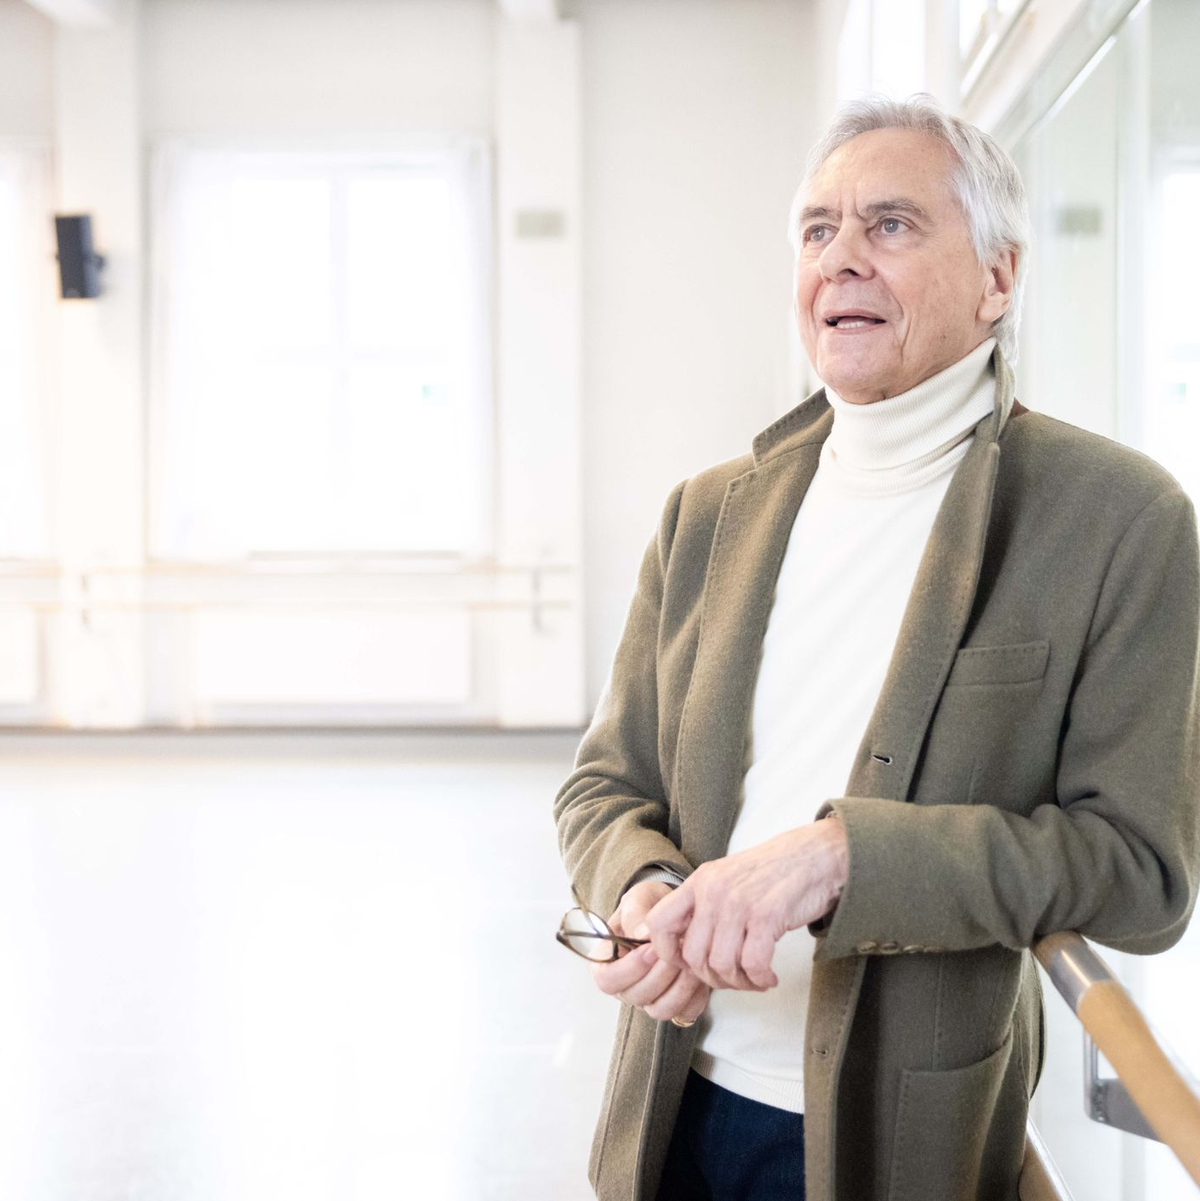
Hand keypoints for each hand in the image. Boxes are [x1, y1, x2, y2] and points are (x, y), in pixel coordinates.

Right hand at [588, 880, 711, 1023]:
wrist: (674, 911)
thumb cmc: (648, 905)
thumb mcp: (637, 899)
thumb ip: (635, 915)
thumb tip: (641, 936)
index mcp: (607, 961)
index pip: (607, 980)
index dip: (629, 969)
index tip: (651, 949)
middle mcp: (625, 985)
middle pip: (635, 996)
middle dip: (659, 974)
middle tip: (677, 950)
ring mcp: (649, 998)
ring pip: (660, 1010)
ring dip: (678, 987)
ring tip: (689, 961)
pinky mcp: (675, 1004)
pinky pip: (685, 1013)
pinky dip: (695, 997)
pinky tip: (698, 974)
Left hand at [643, 819, 847, 990]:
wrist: (815, 855)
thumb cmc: (773, 873)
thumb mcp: (727, 880)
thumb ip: (704, 908)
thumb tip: (687, 952)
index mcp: (699, 881)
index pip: (658, 923)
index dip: (668, 953)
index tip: (690, 965)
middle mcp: (713, 890)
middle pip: (693, 956)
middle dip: (713, 979)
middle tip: (734, 980)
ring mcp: (739, 902)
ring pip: (722, 964)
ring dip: (740, 982)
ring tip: (755, 979)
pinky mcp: (767, 916)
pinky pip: (753, 964)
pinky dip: (760, 979)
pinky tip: (769, 978)